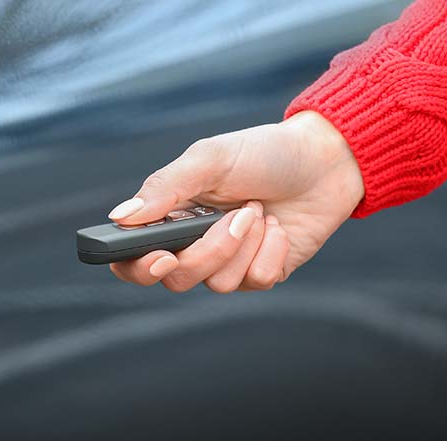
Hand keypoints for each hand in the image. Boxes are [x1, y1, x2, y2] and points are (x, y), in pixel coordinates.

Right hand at [107, 111, 363, 291]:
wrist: (325, 159)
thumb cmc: (262, 152)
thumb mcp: (210, 159)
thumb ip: (164, 187)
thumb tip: (122, 216)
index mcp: (169, 218)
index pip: (130, 259)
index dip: (136, 268)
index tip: (161, 257)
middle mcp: (192, 245)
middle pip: (175, 279)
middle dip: (207, 252)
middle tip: (233, 217)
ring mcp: (228, 263)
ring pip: (219, 283)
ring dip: (244, 244)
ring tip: (258, 211)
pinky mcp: (262, 273)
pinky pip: (256, 281)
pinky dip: (271, 251)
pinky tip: (278, 227)